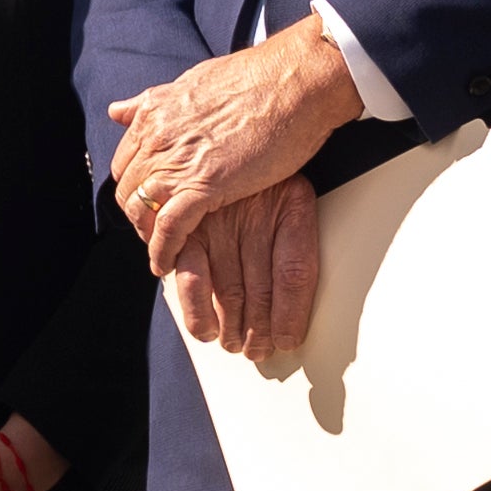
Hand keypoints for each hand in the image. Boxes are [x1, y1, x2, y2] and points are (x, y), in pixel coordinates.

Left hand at [109, 15, 362, 262]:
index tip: (149, 201)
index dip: (135, 186)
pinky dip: (163, 250)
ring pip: (141, 210)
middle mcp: (158, 137)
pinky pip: (168, 228)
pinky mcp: (203, 185)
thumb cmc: (260, 79)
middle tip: (154, 231)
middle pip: (128, 190)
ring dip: (147, 236)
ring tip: (162, 251)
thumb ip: (153, 101)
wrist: (295, 81)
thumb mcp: (193, 81)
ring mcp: (178, 162)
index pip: (125, 162)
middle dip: (138, 214)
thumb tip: (119, 110)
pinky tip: (167, 263)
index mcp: (155, 113)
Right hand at [164, 180, 323, 360]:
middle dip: (262, 328)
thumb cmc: (265, 176)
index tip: (289, 339)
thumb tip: (295, 312)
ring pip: (233, 289)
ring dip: (235, 327)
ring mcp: (221, 221)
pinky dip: (198, 309)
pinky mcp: (190, 229)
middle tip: (260, 349)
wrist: (241, 141)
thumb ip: (300, 247)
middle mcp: (256, 212)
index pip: (296, 270)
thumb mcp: (295, 195)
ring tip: (237, 343)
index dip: (293, 312)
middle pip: (264, 288)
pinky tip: (207, 330)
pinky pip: (192, 278)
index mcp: (292, 204)